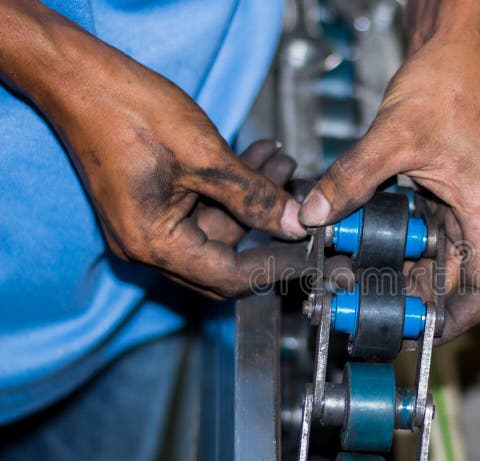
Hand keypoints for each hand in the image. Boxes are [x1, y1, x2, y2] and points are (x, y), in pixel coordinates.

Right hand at [0, 4, 308, 298]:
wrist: (79, 78)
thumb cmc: (129, 112)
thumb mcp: (206, 157)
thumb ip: (253, 197)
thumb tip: (294, 224)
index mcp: (154, 244)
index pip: (228, 275)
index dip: (274, 266)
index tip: (310, 255)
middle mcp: (147, 244)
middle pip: (224, 259)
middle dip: (267, 230)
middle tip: (303, 207)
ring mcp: (147, 225)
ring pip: (217, 227)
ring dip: (252, 199)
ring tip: (283, 163)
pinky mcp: (152, 204)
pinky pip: (202, 208)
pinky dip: (231, 189)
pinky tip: (259, 159)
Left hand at [298, 1, 479, 341]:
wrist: (460, 47)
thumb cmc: (454, 83)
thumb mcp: (394, 136)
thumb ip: (350, 179)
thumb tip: (310, 214)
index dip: (454, 323)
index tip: (416, 333)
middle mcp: (478, 219)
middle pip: (451, 283)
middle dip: (409, 299)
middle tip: (363, 306)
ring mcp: (461, 208)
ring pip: (432, 260)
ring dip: (397, 272)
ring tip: (354, 279)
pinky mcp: (443, 194)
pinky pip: (421, 233)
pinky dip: (393, 243)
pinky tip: (360, 243)